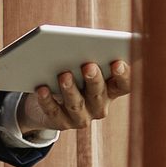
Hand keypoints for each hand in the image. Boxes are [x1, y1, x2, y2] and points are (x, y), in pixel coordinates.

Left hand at [16, 60, 132, 133]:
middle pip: (98, 93)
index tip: (118, 62)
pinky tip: (42, 89)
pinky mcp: (60, 123)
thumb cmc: (68, 76)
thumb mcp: (78, 67)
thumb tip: (79, 44)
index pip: (123, 85)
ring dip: (70, 89)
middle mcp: (98, 106)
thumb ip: (83, 57)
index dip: (123, 76)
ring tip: (64, 75)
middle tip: (89, 66)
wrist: (43, 105)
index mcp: (109, 90)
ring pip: (76, 104)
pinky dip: (47, 100)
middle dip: (94, 79)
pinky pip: (53, 111)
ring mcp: (80, 117)